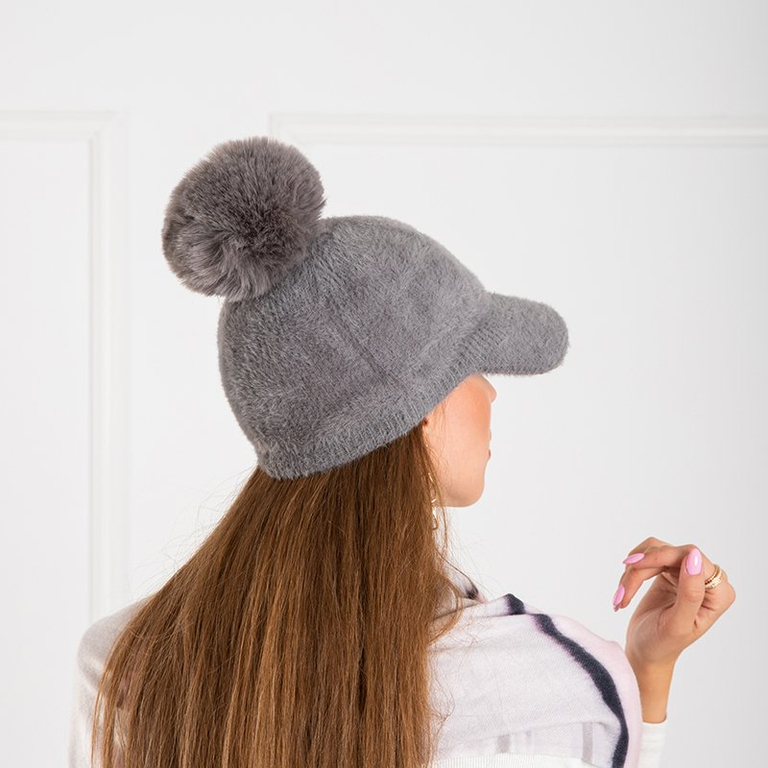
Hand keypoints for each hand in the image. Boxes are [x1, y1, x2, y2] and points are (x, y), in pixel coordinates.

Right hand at [613, 537, 735, 667]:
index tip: (634, 566)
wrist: (646, 651)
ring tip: (622, 595)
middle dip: (642, 568)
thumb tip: (694, 557)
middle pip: (670, 552)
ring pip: (655, 551)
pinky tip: (624, 589)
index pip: (690, 555)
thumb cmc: (662, 644)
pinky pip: (648, 555)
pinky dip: (632, 570)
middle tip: (622, 591)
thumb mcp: (677, 624)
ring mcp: (687, 573)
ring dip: (634, 570)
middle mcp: (706, 580)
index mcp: (718, 594)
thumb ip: (691, 593)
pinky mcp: (669, 571)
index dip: (661, 555)